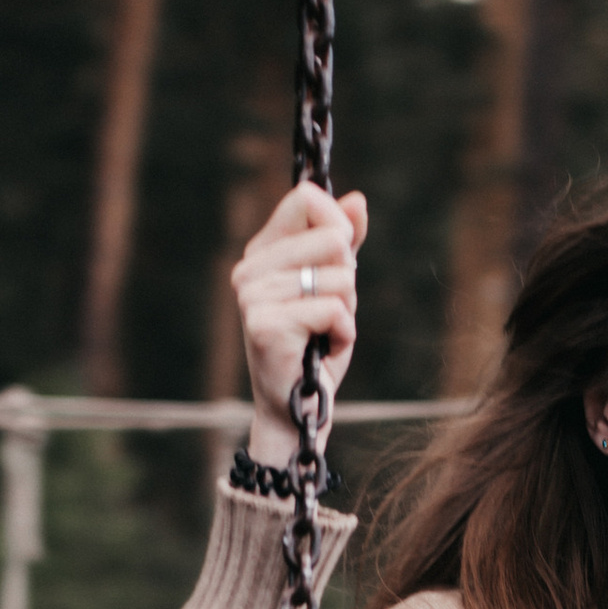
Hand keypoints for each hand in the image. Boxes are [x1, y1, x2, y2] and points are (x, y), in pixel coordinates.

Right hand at [233, 181, 368, 466]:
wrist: (296, 410)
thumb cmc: (315, 347)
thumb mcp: (335, 288)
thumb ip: (344, 242)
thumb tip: (357, 200)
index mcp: (262, 252)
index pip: (305, 199)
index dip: (338, 224)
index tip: (341, 259)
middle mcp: (250, 269)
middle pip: (332, 238)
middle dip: (348, 279)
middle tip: (330, 312)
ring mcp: (253, 296)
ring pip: (339, 279)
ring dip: (346, 312)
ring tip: (322, 334)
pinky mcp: (265, 325)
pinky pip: (334, 310)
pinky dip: (343, 335)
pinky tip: (322, 350)